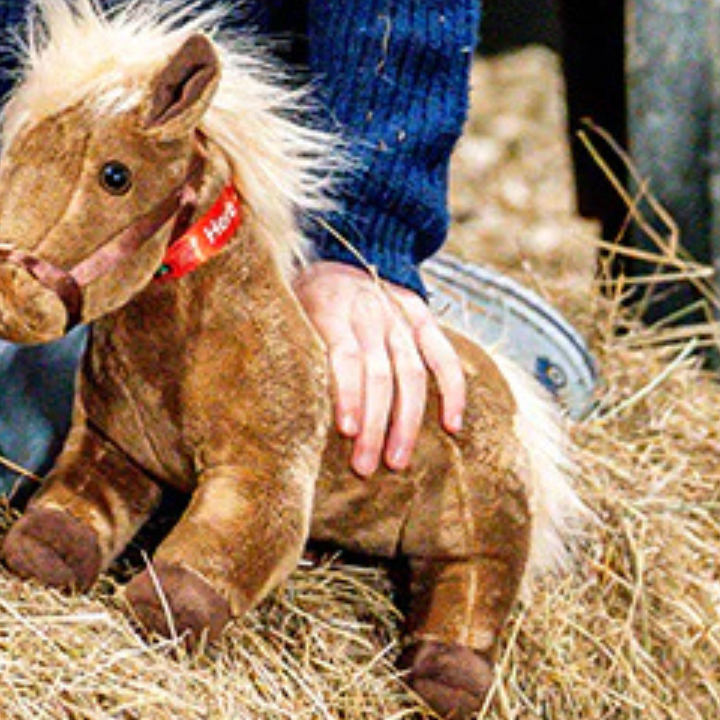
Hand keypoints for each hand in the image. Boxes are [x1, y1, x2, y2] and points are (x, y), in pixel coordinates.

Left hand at [293, 259, 467, 477]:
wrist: (336, 252)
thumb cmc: (301, 296)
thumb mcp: (287, 307)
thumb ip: (287, 342)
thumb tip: (265, 396)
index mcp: (330, 304)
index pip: (345, 354)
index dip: (348, 394)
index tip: (346, 431)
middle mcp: (368, 307)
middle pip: (379, 372)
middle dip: (374, 424)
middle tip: (365, 466)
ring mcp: (398, 312)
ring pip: (411, 371)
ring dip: (406, 421)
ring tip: (397, 461)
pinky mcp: (421, 315)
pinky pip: (444, 355)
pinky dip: (453, 390)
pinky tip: (452, 426)